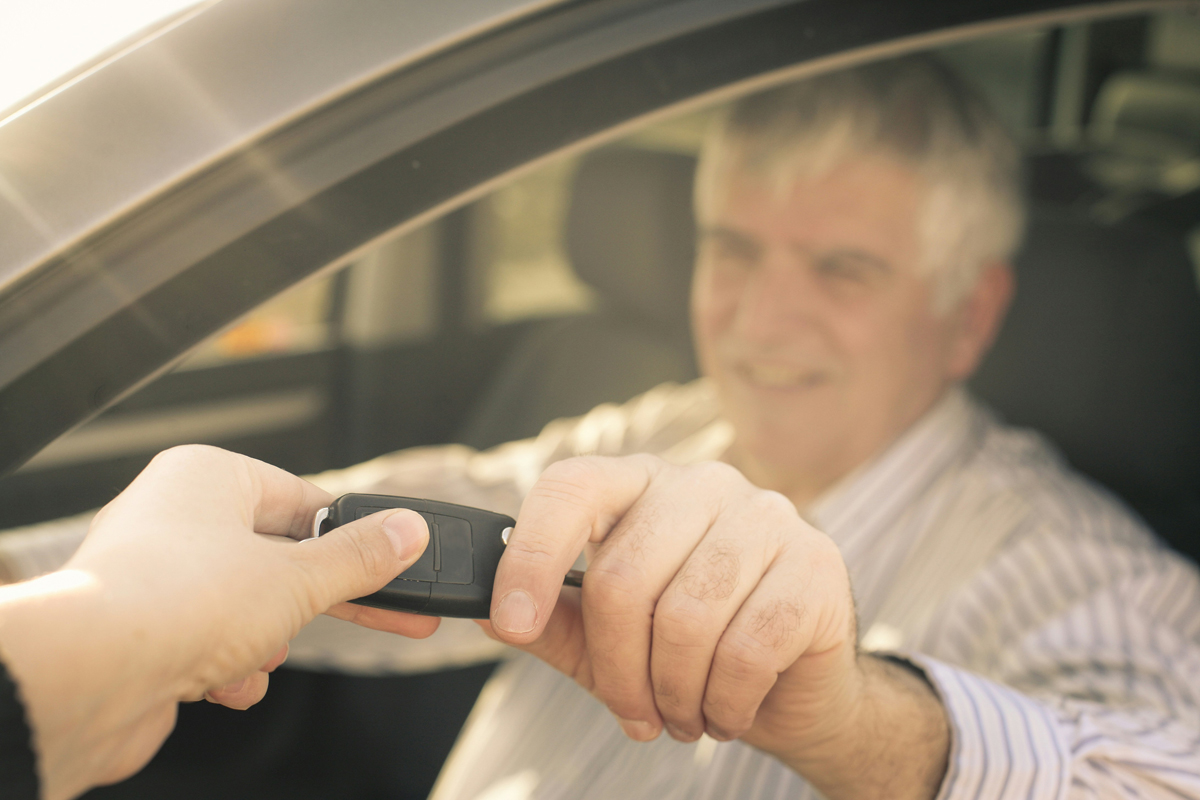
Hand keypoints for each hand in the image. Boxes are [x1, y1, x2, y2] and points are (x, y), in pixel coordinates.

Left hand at [0, 445, 432, 799]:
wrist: (87, 678)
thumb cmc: (175, 601)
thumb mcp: (298, 578)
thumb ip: (360, 558)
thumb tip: (407, 532)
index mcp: (208, 477)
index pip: (303, 501)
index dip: (354, 537)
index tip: (395, 561)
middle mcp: (174, 516)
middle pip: (279, 556)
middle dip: (320, 600)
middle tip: (388, 614)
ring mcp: (154, 575)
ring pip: (245, 606)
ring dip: (264, 641)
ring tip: (255, 655)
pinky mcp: (141, 630)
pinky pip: (208, 642)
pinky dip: (226, 667)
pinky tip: (222, 682)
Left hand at [480, 455, 946, 798]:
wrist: (797, 685)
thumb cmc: (692, 652)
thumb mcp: (608, 643)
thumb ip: (555, 623)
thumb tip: (489, 614)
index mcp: (641, 485)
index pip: (573, 488)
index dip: (532, 554)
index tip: (511, 622)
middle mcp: (702, 484)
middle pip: (625, 576)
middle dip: (619, 669)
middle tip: (633, 715)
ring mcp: (766, 516)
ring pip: (686, 617)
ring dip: (674, 692)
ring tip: (681, 715)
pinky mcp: (815, 564)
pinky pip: (747, 648)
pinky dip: (724, 701)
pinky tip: (724, 711)